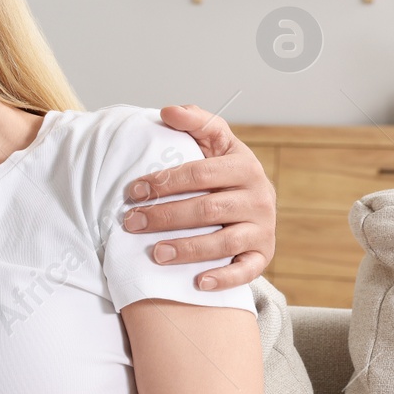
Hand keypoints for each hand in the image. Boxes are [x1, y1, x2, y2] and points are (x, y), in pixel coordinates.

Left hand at [122, 105, 275, 291]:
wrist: (253, 205)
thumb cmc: (223, 174)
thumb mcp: (215, 143)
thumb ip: (197, 123)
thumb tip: (168, 110)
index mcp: (244, 166)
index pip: (200, 172)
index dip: (164, 181)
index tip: (132, 191)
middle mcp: (258, 197)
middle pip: (207, 208)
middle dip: (165, 216)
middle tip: (131, 223)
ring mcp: (262, 228)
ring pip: (224, 241)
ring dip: (187, 248)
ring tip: (155, 253)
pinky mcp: (263, 255)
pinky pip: (247, 271)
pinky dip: (224, 278)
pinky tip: (197, 282)